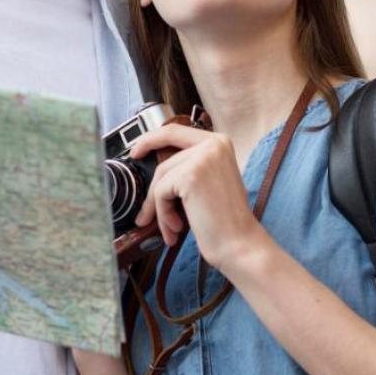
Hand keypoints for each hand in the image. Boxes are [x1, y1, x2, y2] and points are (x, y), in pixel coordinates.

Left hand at [129, 125, 266, 271]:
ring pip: (161, 180)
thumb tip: (156, 168)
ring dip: (160, 208)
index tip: (136, 150)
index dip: (151, 139)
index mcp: (219, 142)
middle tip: (145, 214)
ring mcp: (202, 158)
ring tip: (171, 228)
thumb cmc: (225, 220)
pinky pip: (161, 193)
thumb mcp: (210, 181)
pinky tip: (177, 228)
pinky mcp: (190, 176)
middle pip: (164, 162)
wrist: (239, 243)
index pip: (174, 131)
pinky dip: (163, 214)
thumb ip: (188, 167)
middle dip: (154, 192)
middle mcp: (213, 144)